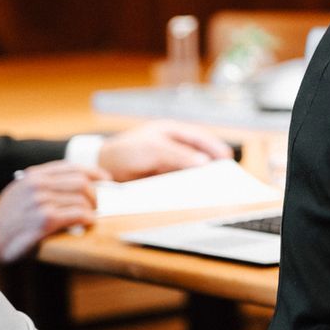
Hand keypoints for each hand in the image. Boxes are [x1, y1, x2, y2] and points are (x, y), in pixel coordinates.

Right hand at [0, 161, 105, 262]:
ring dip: (91, 209)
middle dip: (95, 194)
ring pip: (81, 198)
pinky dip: (87, 219)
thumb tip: (76, 185)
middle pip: (81, 182)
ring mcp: (41, 201)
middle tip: (97, 206)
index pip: (72, 166)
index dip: (94, 172)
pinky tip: (87, 223)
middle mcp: (38, 184)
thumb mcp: (20, 191)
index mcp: (34, 175)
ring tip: (90, 216)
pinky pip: (77, 214)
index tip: (106, 179)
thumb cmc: (6, 218)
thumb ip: (44, 185)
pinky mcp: (44, 220)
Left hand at [96, 121, 233, 180]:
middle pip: (198, 156)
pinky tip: (194, 197)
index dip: (215, 147)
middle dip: (211, 166)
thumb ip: (178, 155)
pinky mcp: (162, 181)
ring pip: (190, 172)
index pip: (200, 139)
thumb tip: (204, 162)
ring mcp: (168, 165)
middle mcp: (173, 147)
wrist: (101, 170)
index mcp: (172, 132)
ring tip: (213, 190)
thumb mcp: (153, 149)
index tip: (227, 159)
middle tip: (225, 178)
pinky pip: (180, 185)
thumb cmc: (125, 152)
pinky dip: (188, 190)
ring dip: (200, 180)